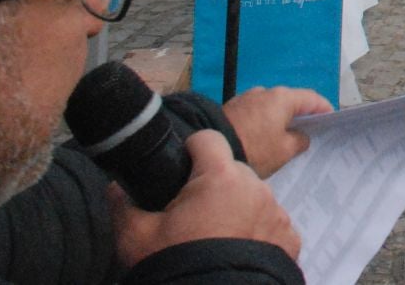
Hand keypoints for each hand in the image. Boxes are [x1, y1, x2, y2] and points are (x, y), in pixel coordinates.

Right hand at [112, 130, 300, 265]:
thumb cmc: (173, 264)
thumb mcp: (136, 237)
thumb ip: (123, 205)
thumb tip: (114, 187)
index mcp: (220, 176)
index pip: (208, 139)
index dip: (192, 149)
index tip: (181, 168)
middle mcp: (256, 187)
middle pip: (233, 170)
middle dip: (214, 184)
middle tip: (193, 215)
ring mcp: (277, 212)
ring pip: (254, 196)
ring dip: (238, 207)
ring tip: (217, 236)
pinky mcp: (290, 237)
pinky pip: (272, 223)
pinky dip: (258, 232)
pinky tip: (239, 250)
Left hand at [223, 85, 331, 177]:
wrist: (211, 151)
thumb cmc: (255, 149)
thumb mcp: (285, 151)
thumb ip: (300, 140)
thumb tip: (302, 136)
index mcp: (283, 98)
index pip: (313, 99)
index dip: (324, 110)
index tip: (330, 122)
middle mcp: (265, 91)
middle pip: (291, 101)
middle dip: (301, 115)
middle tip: (308, 132)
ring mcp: (247, 97)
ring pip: (272, 106)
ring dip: (280, 118)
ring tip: (284, 137)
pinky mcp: (232, 107)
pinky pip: (256, 112)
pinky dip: (264, 121)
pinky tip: (263, 137)